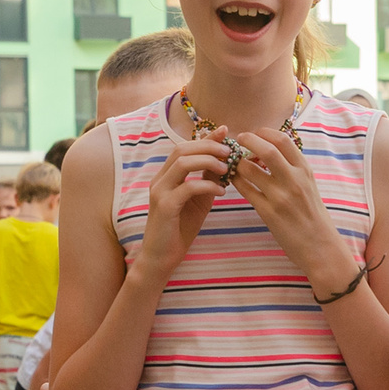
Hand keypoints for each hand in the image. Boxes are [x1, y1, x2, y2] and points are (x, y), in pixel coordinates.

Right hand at [141, 136, 233, 280]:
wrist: (162, 258)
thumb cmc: (180, 229)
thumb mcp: (199, 200)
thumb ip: (207, 180)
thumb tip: (224, 161)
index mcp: (166, 176)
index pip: (184, 147)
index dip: (205, 137)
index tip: (225, 131)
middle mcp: (159, 180)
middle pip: (182, 150)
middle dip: (208, 146)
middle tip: (229, 151)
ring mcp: (159, 192)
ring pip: (182, 163)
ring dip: (208, 161)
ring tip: (226, 168)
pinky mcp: (164, 206)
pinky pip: (187, 187)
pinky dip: (207, 185)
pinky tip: (221, 191)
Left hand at [227, 127, 345, 288]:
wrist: (321, 247)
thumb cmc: (313, 216)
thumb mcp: (309, 186)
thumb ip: (293, 168)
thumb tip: (272, 150)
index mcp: (305, 171)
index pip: (283, 140)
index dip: (265, 132)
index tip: (255, 133)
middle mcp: (294, 180)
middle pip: (267, 150)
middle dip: (248, 140)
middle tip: (238, 139)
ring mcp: (281, 197)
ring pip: (251, 170)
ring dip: (238, 162)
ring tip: (234, 162)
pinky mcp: (269, 213)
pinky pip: (246, 191)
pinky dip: (236, 181)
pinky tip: (233, 179)